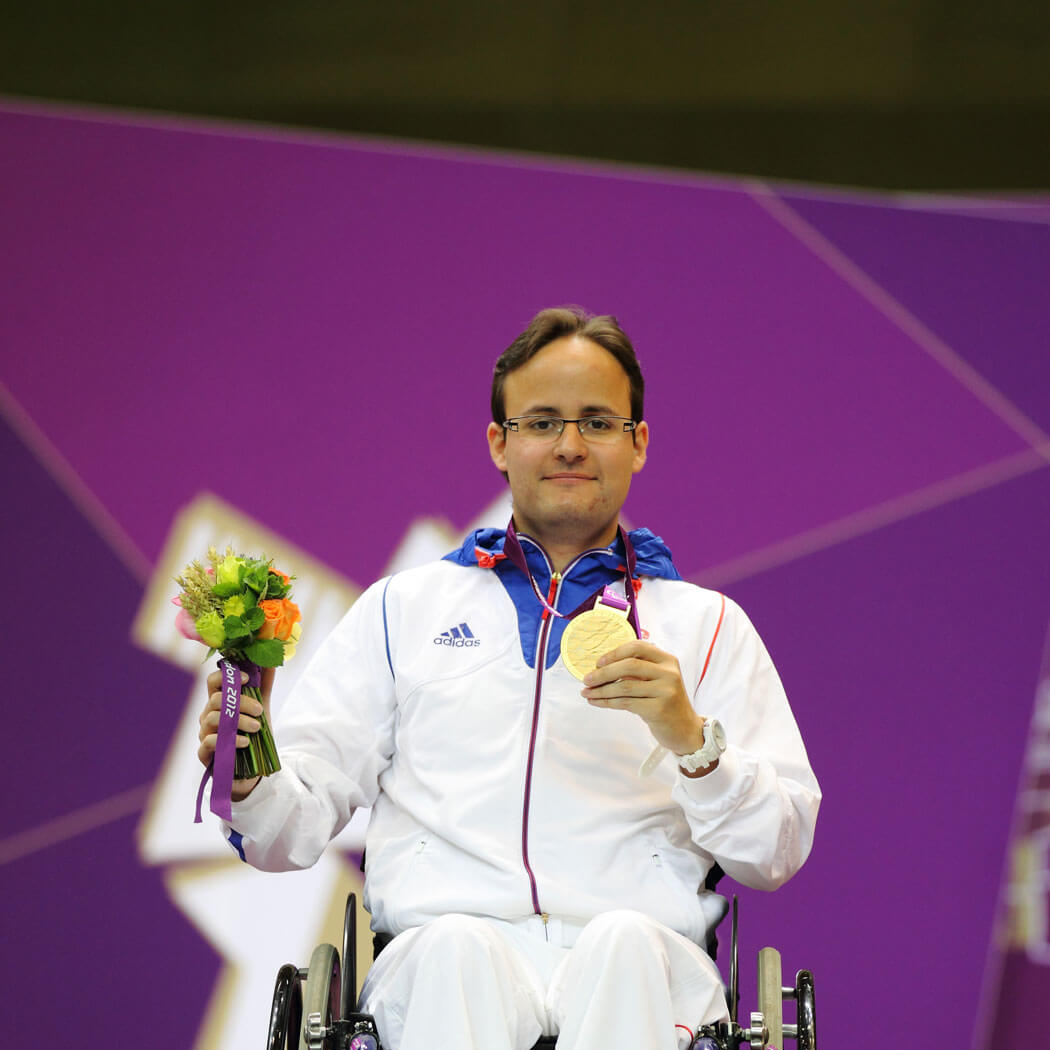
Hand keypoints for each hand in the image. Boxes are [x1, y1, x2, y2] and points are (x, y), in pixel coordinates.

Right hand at [197, 666, 275, 799]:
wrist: (251, 769)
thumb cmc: (251, 734)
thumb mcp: (261, 707)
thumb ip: (264, 685)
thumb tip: (272, 661)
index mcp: (219, 701)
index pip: (213, 681)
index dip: (227, 675)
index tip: (248, 678)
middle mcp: (208, 715)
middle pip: (216, 699)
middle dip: (240, 702)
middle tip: (259, 710)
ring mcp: (204, 733)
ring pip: (213, 719)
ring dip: (238, 721)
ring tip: (256, 727)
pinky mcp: (204, 752)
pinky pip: (209, 741)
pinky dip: (229, 740)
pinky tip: (244, 742)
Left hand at [582, 640, 705, 759]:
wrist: (685, 729)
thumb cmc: (664, 702)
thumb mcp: (657, 680)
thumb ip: (637, 670)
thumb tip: (601, 667)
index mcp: (667, 660)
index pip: (637, 648)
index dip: (615, 653)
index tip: (598, 663)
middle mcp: (669, 673)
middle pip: (629, 666)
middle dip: (603, 673)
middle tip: (586, 679)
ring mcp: (665, 691)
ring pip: (624, 687)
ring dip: (601, 690)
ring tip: (586, 693)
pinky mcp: (658, 710)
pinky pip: (625, 703)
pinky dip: (606, 702)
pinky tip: (596, 702)